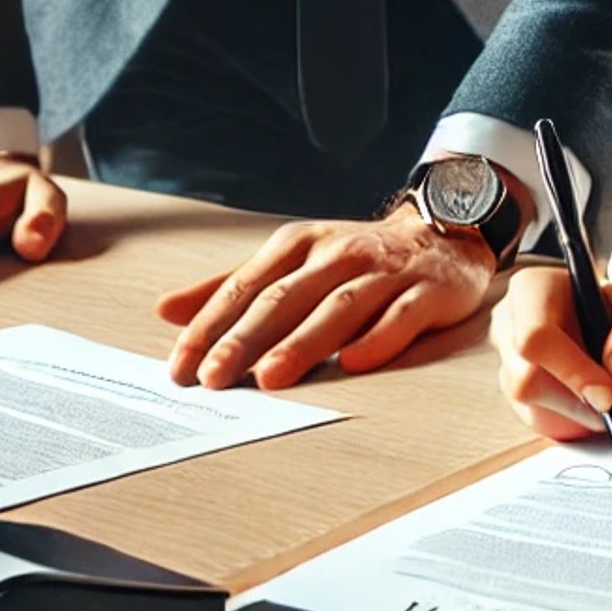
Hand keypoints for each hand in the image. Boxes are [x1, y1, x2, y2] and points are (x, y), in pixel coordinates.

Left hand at [157, 203, 495, 389]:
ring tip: (271, 376)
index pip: (249, 286)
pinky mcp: (428, 291)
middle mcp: (341, 253)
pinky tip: (354, 363)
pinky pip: (401, 316)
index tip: (180, 365)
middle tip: (212, 375)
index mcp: (302, 244)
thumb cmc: (359, 258)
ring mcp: (386, 272)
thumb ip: (233, 286)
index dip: (212, 324)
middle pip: (287, 297)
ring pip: (340, 306)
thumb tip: (166, 310)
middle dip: (246, 337)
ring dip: (304, 341)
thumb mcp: (294, 261)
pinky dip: (378, 338)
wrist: (444, 234)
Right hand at [491, 228, 611, 442]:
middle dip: (581, 402)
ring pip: (532, 409)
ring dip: (582, 418)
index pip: (535, 340)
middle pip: (526, 381)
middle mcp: (509, 325)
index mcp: (532, 289)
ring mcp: (508, 363)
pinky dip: (576, 427)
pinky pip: (540, 425)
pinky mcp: (520, 395)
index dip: (572, 372)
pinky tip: (603, 413)